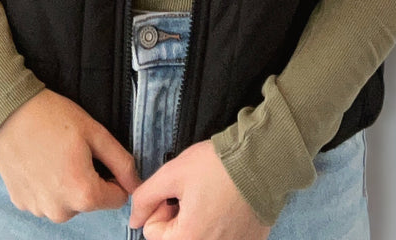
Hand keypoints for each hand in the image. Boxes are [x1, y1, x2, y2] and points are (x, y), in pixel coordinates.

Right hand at [0, 88, 141, 222]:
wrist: (6, 111)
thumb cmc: (51, 117)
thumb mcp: (94, 131)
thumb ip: (121, 161)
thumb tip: (136, 184)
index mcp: (83, 194)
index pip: (117, 198)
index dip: (113, 175)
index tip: (98, 155)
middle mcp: (60, 211)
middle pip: (90, 201)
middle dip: (88, 179)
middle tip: (72, 150)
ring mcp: (38, 210)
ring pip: (68, 202)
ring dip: (66, 183)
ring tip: (53, 154)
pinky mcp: (22, 204)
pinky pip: (46, 199)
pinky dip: (47, 184)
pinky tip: (39, 161)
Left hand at [128, 139, 272, 239]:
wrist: (262, 162)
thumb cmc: (217, 167)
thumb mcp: (173, 173)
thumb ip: (146, 197)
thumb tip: (133, 220)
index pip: (153, 233)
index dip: (161, 206)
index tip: (178, 191)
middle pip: (175, 239)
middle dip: (177, 217)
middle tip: (194, 194)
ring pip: (197, 239)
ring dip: (197, 222)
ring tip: (210, 199)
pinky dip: (219, 227)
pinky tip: (226, 207)